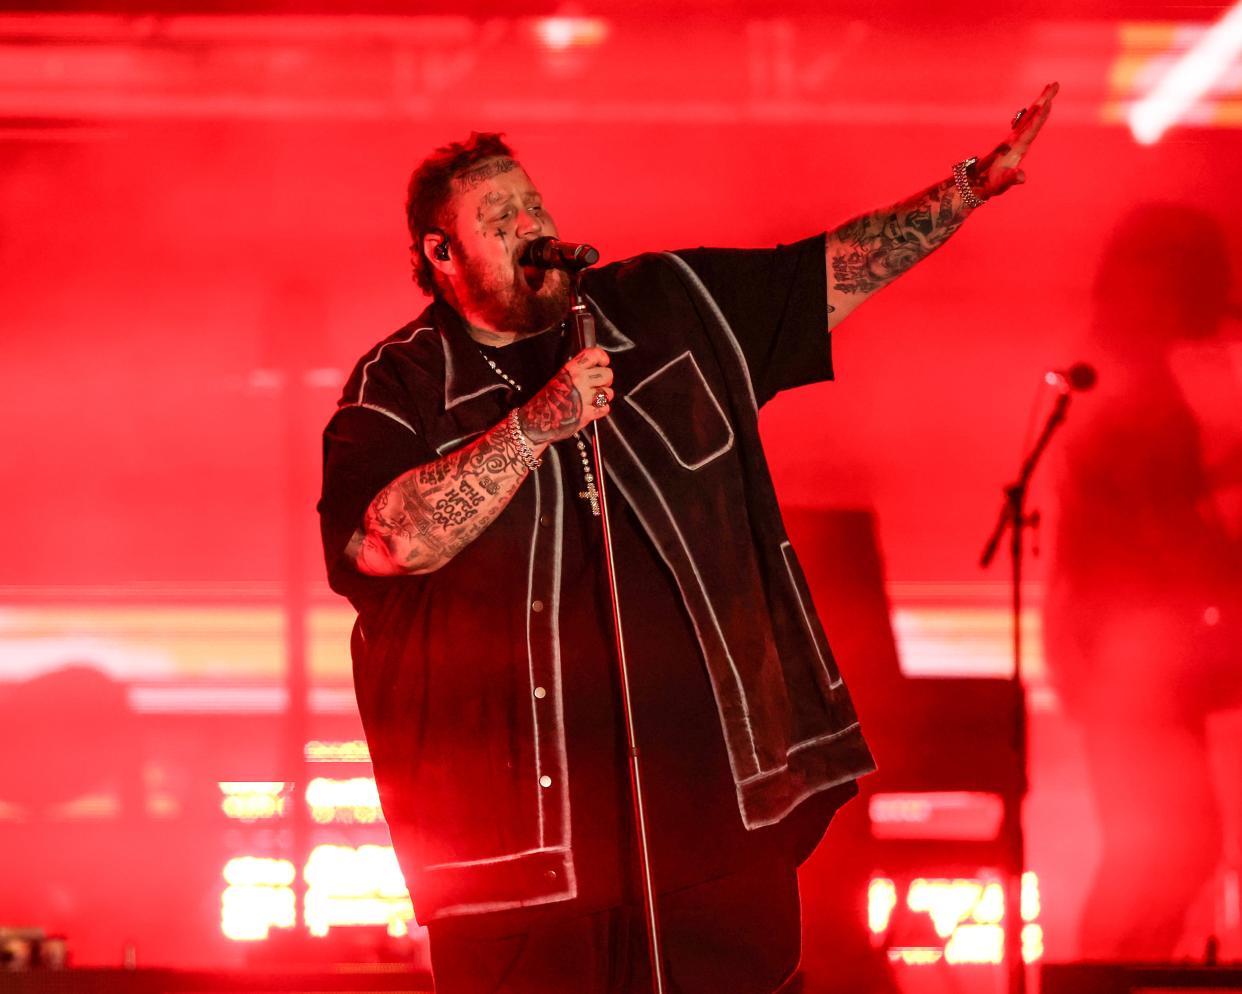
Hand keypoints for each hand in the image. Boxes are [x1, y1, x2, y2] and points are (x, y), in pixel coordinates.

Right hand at [518, 347, 614, 443]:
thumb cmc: (544, 402)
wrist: (536, 421)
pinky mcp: (587, 414)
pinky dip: (601, 410)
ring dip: (604, 396)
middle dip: (606, 380)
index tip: (604, 362)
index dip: (602, 357)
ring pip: (608, 392)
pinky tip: (593, 409)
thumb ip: (575, 372)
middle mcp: (579, 381)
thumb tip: (590, 369)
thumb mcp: (557, 378)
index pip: (593, 355)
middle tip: (600, 384)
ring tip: (595, 399)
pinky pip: (605, 408)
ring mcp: (584, 398)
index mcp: (571, 370)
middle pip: (607, 374)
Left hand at [972, 81, 1057, 198]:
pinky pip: (1027, 122)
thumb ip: (1010, 179)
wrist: (977, 182)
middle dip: (1043, 100)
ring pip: (1029, 116)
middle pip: (1032, 116)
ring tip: (1050, 87)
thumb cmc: (991, 185)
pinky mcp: (1014, 140)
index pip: (1030, 130)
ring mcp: (1014, 138)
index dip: (1038, 118)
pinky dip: (1034, 112)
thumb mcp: (1001, 184)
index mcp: (1015, 147)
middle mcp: (1015, 139)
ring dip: (1041, 101)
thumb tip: (1020, 177)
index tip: (1047, 103)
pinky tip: (1039, 105)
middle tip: (1055, 84)